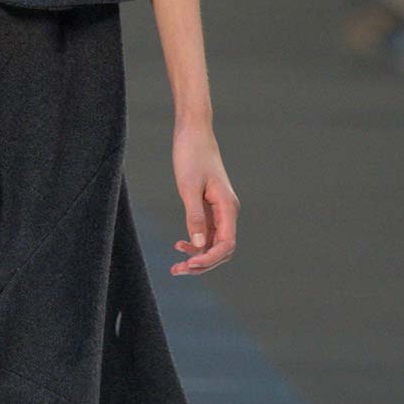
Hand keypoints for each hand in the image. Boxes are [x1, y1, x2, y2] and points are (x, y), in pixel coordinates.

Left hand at [169, 121, 237, 274]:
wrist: (193, 132)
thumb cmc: (191, 155)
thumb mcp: (188, 187)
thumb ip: (194, 216)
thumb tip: (198, 244)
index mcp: (227, 207)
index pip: (226, 245)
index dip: (209, 259)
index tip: (189, 264)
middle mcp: (227, 212)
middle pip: (222, 250)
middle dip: (202, 264)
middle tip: (177, 270)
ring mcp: (219, 211)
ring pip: (213, 244)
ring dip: (197, 257)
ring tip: (176, 267)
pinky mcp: (210, 207)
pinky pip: (207, 234)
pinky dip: (194, 243)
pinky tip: (179, 245)